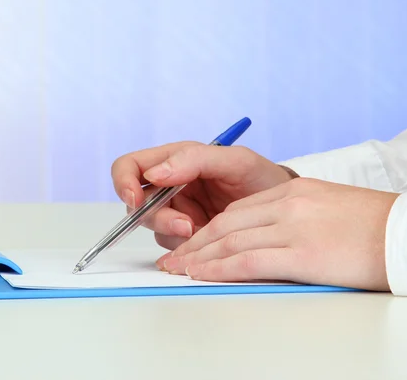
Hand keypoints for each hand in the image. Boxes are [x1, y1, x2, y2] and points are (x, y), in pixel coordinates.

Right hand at [111, 142, 293, 251]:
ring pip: (153, 227)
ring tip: (203, 231)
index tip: (135, 199)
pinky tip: (207, 239)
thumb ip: (194, 159)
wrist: (283, 211)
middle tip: (186, 226)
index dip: (123, 182)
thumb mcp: (235, 161)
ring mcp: (177, 212)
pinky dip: (185, 247)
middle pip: (136, 204)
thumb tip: (154, 174)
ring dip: (174, 233)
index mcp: (174, 160)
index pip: (130, 166)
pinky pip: (171, 245)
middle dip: (158, 218)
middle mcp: (170, 186)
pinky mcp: (187, 235)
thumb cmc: (261, 178)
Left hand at [161, 178, 399, 290]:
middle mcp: (287, 205)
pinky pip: (247, 261)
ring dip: (199, 258)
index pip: (237, 211)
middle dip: (196, 244)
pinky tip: (201, 275)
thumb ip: (293, 217)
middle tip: (174, 259)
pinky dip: (219, 268)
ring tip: (178, 270)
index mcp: (292, 192)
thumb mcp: (326, 208)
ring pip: (231, 242)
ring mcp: (293, 227)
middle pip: (227, 224)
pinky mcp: (301, 252)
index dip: (209, 229)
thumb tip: (265, 237)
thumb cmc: (372, 225)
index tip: (192, 243)